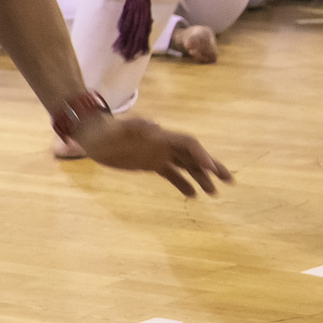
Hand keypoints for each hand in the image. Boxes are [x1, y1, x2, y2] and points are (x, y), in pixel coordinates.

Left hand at [65, 110, 229, 196]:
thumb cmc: (107, 131)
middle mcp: (164, 144)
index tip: (211, 168)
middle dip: (212, 167)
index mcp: (161, 136)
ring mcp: (158, 154)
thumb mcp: (121, 128)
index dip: (201, 155)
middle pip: (194, 156)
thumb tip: (156, 127)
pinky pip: (172, 174)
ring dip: (201, 178)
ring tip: (214, 193)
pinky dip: (182, 183)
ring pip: (186, 167)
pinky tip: (192, 195)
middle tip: (229, 180)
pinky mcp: (150, 163)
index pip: (188, 144)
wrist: (93, 135)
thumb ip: (137, 126)